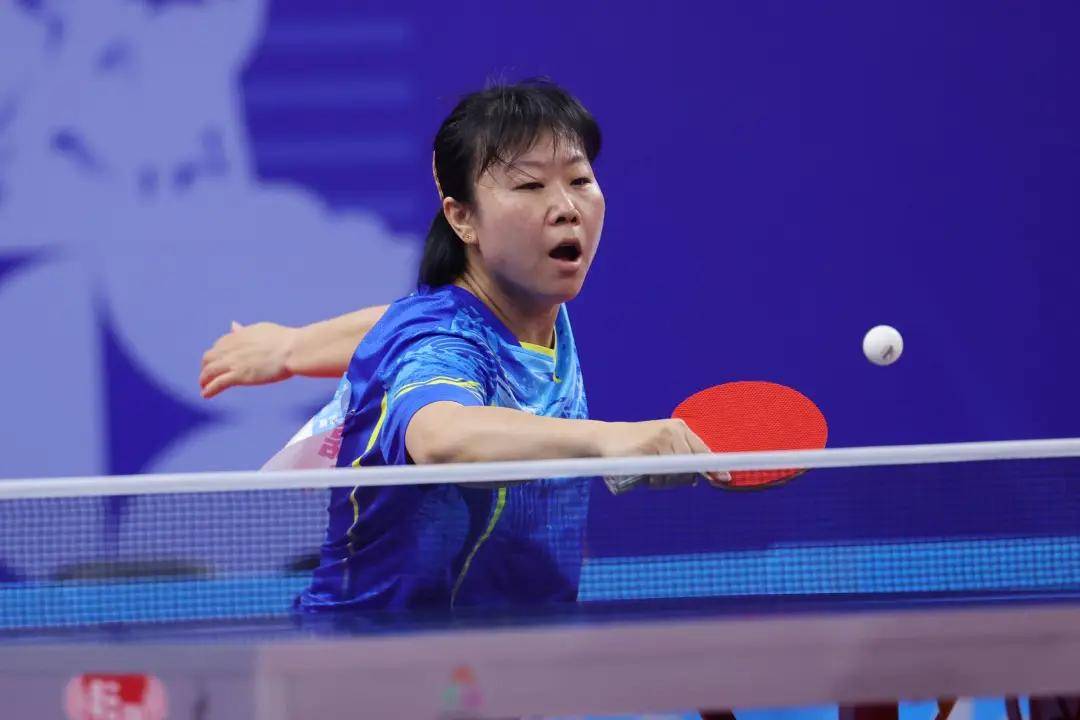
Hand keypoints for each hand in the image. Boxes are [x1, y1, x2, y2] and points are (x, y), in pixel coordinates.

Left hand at [199, 321, 297, 397]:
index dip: (217, 354)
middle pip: (209, 358)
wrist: (293, 349)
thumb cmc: (284, 339)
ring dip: (204, 380)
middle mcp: (231, 347)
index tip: (219, 361)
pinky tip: (206, 395)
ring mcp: (234, 362)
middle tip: (208, 375)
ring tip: (204, 387)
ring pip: (209, 371)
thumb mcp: (260, 329)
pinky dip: (209, 389)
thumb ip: (244, 331)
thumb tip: (233, 325)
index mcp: (238, 335)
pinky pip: (218, 383)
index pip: (219, 345)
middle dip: (206, 366)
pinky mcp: (239, 375)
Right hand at [593, 419, 729, 486]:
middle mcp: (673, 430)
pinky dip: (653, 480)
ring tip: (649, 473)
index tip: (726, 478)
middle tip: (660, 476)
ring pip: (675, 472)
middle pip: (691, 465)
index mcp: (680, 428)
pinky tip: (643, 473)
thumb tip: (702, 477)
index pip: (702, 451)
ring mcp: (660, 437)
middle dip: (680, 478)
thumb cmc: (638, 446)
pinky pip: (660, 474)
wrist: (605, 437)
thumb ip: (682, 457)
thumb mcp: (662, 445)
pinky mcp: (647, 447)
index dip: (714, 466)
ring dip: (664, 481)